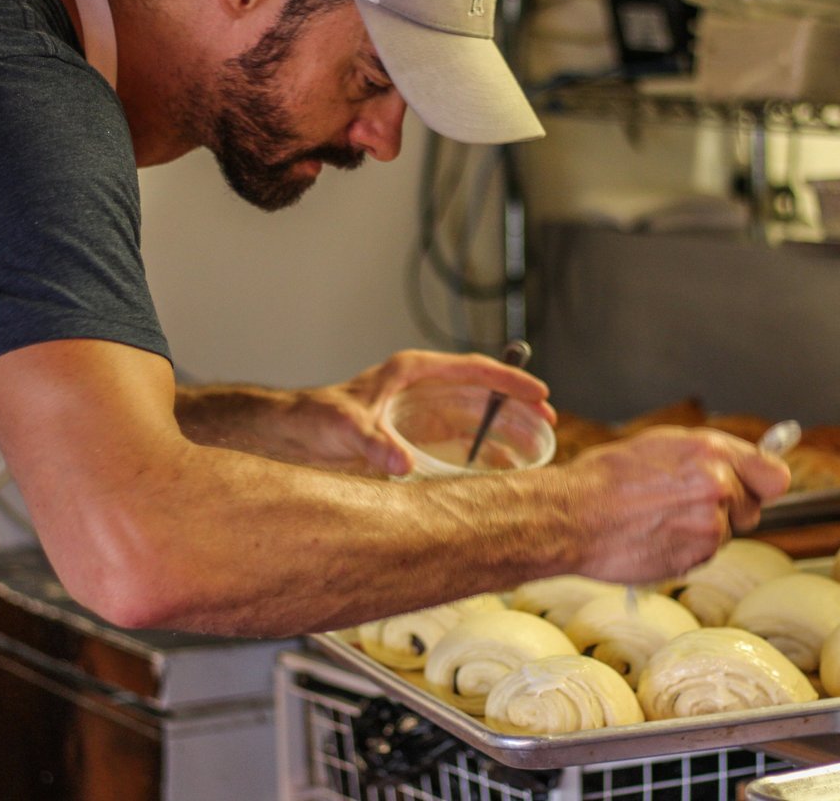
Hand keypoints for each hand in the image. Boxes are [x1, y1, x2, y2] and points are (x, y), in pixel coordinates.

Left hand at [292, 348, 552, 474]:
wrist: (291, 433)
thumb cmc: (314, 418)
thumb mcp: (345, 427)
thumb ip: (374, 443)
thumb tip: (404, 465)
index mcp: (412, 372)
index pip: (472, 370)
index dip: (508, 380)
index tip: (539, 393)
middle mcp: (420, 387)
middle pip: (480, 391)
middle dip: (515, 404)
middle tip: (549, 422)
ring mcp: (418, 409)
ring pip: (472, 415)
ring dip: (501, 428)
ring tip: (533, 447)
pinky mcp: (412, 432)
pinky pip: (456, 437)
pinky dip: (480, 448)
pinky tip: (497, 469)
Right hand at [568, 426, 790, 583]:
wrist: (572, 516)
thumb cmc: (604, 479)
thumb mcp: (659, 445)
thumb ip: (708, 455)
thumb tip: (741, 464)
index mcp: (710, 451)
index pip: (773, 474)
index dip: (762, 482)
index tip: (756, 486)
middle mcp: (718, 486)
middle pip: (752, 507)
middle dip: (728, 508)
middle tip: (687, 504)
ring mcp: (710, 524)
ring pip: (726, 532)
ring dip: (704, 530)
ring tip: (661, 519)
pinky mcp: (697, 556)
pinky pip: (706, 554)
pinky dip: (687, 549)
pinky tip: (657, 536)